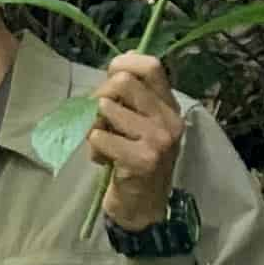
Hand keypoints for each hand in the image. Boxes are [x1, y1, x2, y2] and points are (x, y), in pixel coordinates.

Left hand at [93, 51, 184, 226]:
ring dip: (94, 125)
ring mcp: (159, 140)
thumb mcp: (139, 123)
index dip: (123, 64)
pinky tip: (104, 160)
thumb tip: (122, 58)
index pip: (151, 65)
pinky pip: (99, 136)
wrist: (143, 206)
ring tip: (104, 144)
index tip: (109, 77)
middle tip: (98, 119)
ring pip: (106, 108)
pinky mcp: (143, 159)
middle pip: (122, 82)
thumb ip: (132, 95)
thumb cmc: (135, 160)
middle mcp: (169, 120)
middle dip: (99, 97)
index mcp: (169, 106)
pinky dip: (93, 146)